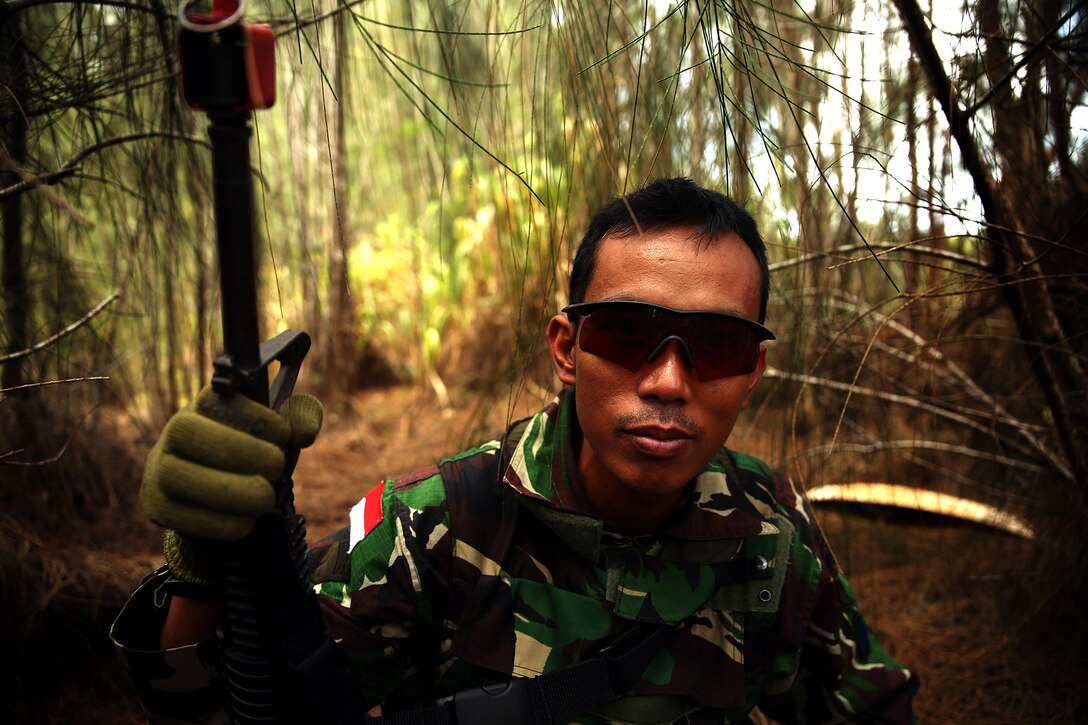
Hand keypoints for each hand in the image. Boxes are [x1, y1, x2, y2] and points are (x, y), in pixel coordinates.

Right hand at [141, 386, 322, 582]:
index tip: (283, 433)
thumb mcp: (281, 431)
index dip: (250, 415)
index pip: (214, 398)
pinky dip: (216, 522)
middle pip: (185, 430)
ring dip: (227, 490)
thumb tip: (304, 432)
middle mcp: (174, 432)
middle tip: (276, 466)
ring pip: (175, 475)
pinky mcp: (157, 507)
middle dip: (236, 450)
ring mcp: (159, 469)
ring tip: (265, 498)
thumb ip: (299, 417)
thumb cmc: (254, 454)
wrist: (222, 499)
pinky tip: (246, 522)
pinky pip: (177, 515)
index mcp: (205, 405)